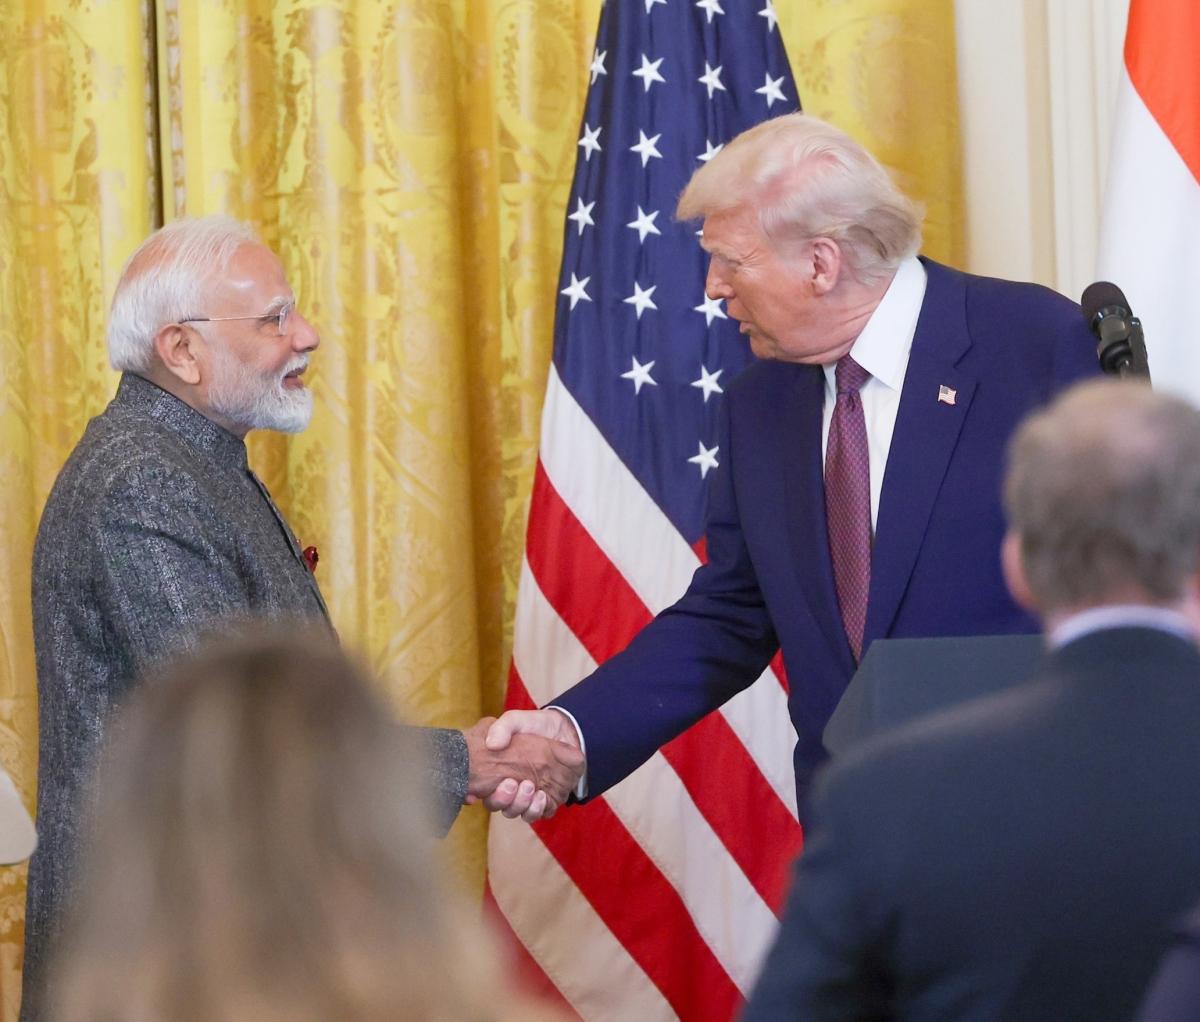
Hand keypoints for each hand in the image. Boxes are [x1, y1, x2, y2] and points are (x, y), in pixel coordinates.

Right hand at [462, 713, 583, 821]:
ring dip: (523, 805)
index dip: (482, 795)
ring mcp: (530, 796)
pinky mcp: (549, 799)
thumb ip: (502, 727)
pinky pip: (542, 813)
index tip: (488, 786)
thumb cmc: (534, 726)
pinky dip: (540, 809)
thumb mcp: (516, 721)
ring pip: (521, 812)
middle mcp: (512, 789)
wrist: (562, 729)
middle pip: (502, 807)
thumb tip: (491, 744)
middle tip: (512, 784)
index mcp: (498, 773)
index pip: (484, 792)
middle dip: (505, 800)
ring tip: (530, 788)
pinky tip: (543, 796)